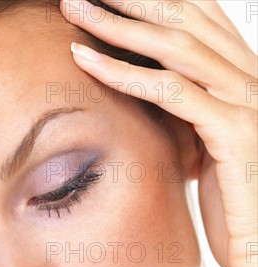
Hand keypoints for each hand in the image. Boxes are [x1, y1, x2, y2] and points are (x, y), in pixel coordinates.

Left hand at [60, 0, 257, 266]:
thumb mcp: (204, 145)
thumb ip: (184, 116)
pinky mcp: (233, 130)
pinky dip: (125, 73)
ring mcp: (244, 100)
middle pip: (184, 19)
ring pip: (175, 46)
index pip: (196, 20)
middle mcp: (248, 77)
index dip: (153, 0)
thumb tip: (146, 102)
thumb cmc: (231, 201)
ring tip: (73, 9)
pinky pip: (172, 91)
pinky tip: (87, 60)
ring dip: (118, 25)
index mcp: (240, 77)